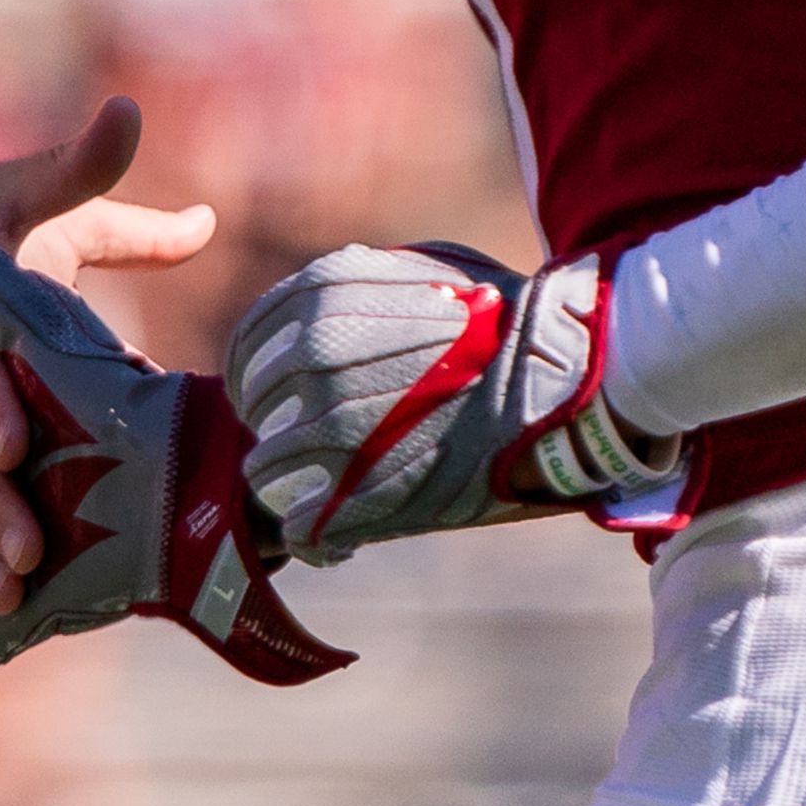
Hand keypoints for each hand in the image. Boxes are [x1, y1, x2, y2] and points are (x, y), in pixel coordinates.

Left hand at [225, 241, 681, 562]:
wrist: (557, 379)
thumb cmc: (501, 322)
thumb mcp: (422, 269)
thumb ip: (358, 284)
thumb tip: (322, 303)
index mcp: (320, 299)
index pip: (249, 347)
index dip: (261, 374)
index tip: (284, 393)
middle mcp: (312, 359)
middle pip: (253, 408)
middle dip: (277, 425)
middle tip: (320, 442)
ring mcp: (329, 430)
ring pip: (266, 471)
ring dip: (294, 483)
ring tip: (332, 489)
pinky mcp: (354, 497)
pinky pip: (300, 528)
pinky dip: (315, 536)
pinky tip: (345, 532)